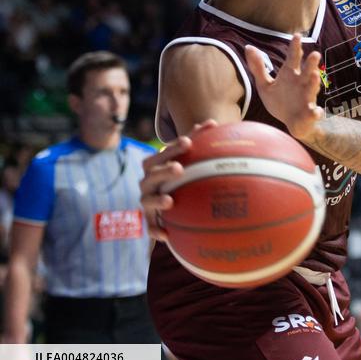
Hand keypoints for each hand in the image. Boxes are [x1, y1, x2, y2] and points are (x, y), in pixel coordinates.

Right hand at [140, 120, 217, 240]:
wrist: (161, 206)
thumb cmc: (177, 179)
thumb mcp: (186, 163)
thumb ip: (197, 146)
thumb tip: (213, 123)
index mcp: (157, 165)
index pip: (164, 153)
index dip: (174, 147)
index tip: (189, 142)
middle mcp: (149, 181)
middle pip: (152, 173)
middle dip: (164, 169)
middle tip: (179, 168)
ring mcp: (147, 200)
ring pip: (147, 199)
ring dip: (158, 200)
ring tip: (170, 201)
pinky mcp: (149, 219)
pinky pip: (150, 227)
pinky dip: (156, 231)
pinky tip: (167, 235)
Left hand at [246, 34, 324, 139]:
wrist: (290, 123)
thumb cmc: (280, 101)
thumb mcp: (265, 85)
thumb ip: (258, 67)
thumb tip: (248, 47)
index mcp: (290, 75)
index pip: (293, 58)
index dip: (295, 47)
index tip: (297, 36)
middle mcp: (301, 84)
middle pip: (306, 71)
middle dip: (311, 64)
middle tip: (315, 54)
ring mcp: (307, 98)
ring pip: (312, 89)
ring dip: (314, 83)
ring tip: (314, 76)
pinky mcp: (309, 113)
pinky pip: (314, 112)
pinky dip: (316, 112)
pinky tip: (316, 111)